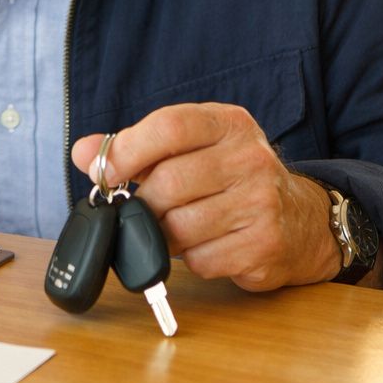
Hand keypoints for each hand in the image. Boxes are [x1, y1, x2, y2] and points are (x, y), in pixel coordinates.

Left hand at [71, 102, 338, 291]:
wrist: (299, 219)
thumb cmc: (229, 179)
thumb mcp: (191, 148)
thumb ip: (136, 147)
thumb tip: (84, 153)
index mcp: (228, 123)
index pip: (169, 127)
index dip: (127, 151)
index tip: (102, 173)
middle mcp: (250, 158)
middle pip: (168, 183)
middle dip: (144, 204)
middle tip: (144, 209)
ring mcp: (262, 203)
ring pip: (179, 227)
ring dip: (165, 235)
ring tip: (178, 226)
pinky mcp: (264, 245)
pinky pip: (200, 259)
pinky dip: (192, 259)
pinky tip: (208, 244)